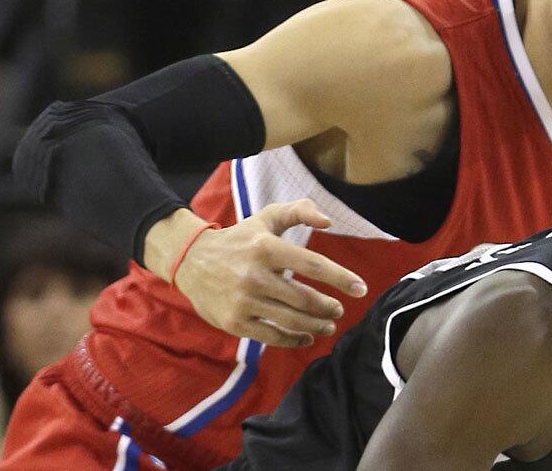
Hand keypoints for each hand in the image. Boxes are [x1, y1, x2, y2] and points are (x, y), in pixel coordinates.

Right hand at [172, 200, 367, 346]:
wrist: (191, 260)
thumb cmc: (240, 239)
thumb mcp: (267, 218)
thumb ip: (300, 211)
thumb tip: (329, 221)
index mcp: (267, 247)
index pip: (313, 264)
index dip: (341, 278)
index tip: (361, 288)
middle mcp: (254, 274)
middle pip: (304, 297)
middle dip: (329, 306)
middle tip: (340, 309)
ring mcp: (243, 301)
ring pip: (290, 319)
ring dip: (316, 325)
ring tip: (329, 324)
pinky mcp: (234, 322)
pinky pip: (271, 336)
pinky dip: (294, 340)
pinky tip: (307, 337)